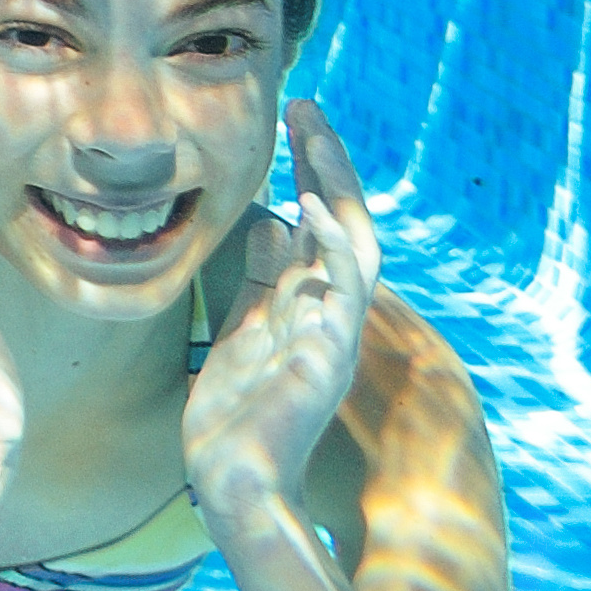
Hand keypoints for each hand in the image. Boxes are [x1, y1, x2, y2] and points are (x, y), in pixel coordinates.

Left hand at [184, 97, 378, 529]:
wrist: (239, 484)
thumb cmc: (238, 420)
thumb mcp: (246, 333)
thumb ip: (261, 284)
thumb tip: (268, 226)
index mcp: (306, 305)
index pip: (316, 223)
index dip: (310, 172)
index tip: (294, 121)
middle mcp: (329, 312)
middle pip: (340, 220)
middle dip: (326, 162)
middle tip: (306, 106)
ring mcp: (334, 332)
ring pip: (352, 243)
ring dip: (334, 186)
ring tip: (313, 132)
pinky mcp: (328, 355)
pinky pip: (340, 291)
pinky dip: (330, 247)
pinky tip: (307, 208)